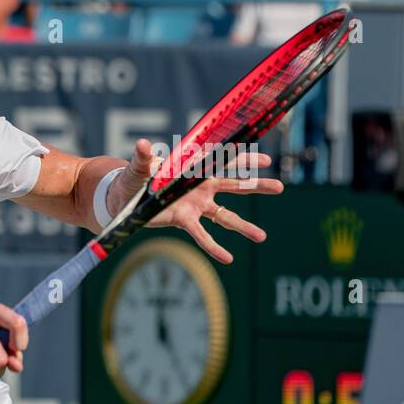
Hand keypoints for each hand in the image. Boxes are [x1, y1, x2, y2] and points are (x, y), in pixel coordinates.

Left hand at [113, 138, 282, 263]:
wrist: (122, 196)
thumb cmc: (133, 177)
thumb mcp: (138, 167)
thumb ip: (142, 158)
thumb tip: (141, 145)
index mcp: (193, 167)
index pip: (222, 161)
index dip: (243, 159)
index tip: (265, 161)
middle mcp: (199, 185)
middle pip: (233, 185)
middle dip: (256, 185)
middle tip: (280, 188)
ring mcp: (195, 203)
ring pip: (224, 214)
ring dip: (243, 226)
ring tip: (262, 237)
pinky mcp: (184, 219)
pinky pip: (201, 235)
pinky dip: (213, 246)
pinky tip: (229, 258)